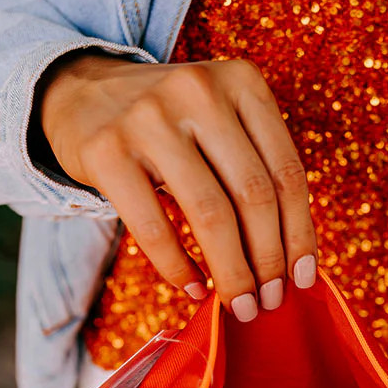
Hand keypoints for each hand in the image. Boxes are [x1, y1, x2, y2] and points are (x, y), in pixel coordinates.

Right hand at [39, 52, 316, 317]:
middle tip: (270, 301)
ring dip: (232, 273)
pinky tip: (194, 288)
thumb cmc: (172, 125)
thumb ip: (257, 171)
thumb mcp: (222, 123)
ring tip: (240, 305)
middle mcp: (199, 91)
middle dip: (269, 260)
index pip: (287, 172)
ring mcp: (149, 119)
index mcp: (242, 82)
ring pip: (211, 215)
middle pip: (254, 195)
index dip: (300, 234)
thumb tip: (293, 262)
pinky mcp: (107, 151)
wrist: (84, 93)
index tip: (303, 279)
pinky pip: (155, 228)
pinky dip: (178, 268)